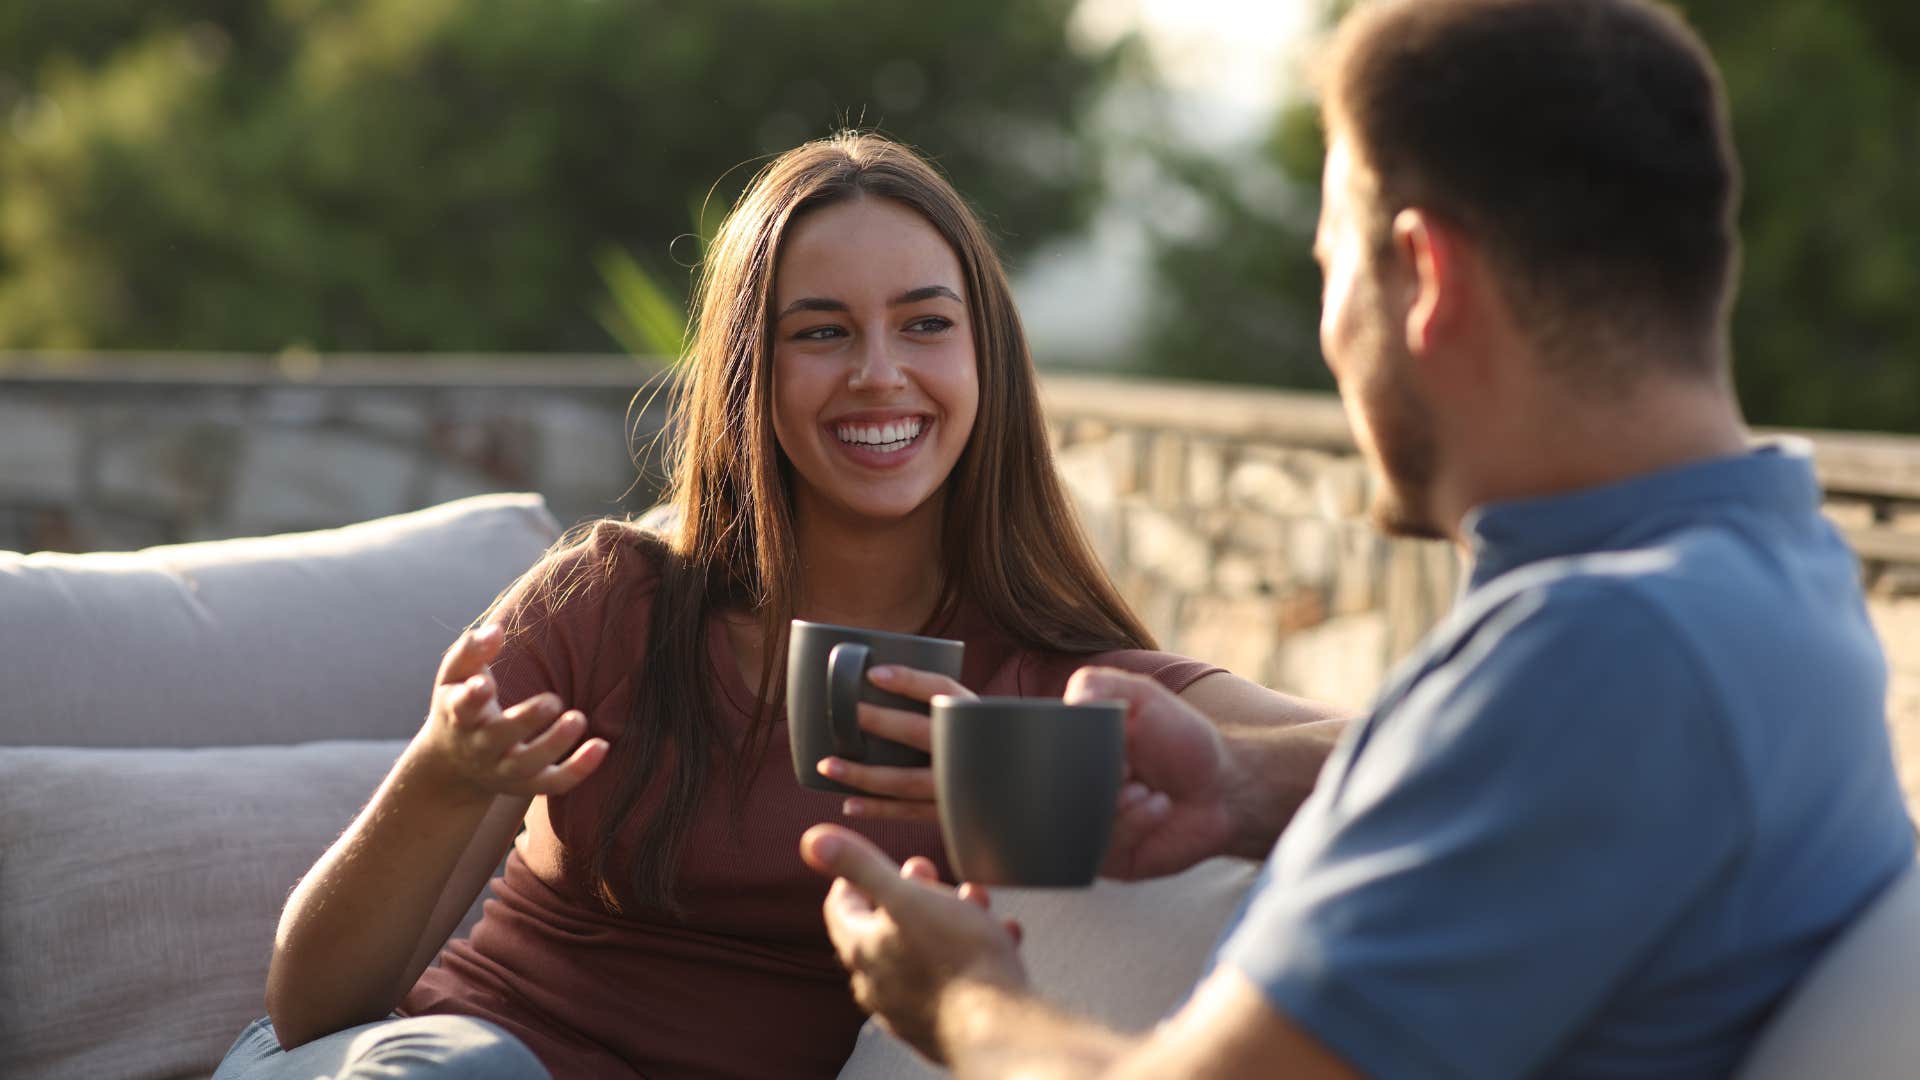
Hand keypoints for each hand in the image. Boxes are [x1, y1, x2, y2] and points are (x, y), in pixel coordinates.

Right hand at [414, 624, 608, 799]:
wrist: (453, 765)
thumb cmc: (460, 704)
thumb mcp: (454, 677)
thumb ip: (471, 651)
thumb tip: (496, 629)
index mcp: (459, 716)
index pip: (462, 707)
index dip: (472, 698)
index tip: (484, 684)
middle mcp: (480, 746)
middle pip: (499, 737)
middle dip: (525, 720)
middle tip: (553, 700)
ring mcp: (503, 769)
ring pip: (528, 764)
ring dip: (555, 744)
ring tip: (578, 718)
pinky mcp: (527, 784)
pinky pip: (553, 783)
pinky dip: (578, 769)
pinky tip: (602, 746)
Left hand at [801, 824, 1025, 1061]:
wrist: (999, 1028)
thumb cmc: (956, 959)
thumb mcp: (906, 896)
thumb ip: (860, 865)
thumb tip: (812, 840)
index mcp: (864, 951)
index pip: (841, 908)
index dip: (853, 877)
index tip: (874, 859)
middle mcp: (879, 984)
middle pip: (883, 929)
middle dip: (908, 893)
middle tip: (928, 874)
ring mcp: (910, 1009)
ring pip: (922, 952)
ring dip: (948, 920)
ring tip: (975, 902)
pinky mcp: (943, 1024)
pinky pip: (953, 980)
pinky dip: (973, 954)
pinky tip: (1002, 937)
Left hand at [820, 665, 974, 823]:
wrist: (1018, 791)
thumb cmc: (980, 746)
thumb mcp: (970, 719)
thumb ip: (937, 707)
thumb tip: (877, 685)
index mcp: (974, 715)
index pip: (941, 688)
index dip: (908, 679)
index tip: (873, 674)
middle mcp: (969, 749)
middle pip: (918, 731)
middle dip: (879, 722)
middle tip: (845, 714)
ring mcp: (961, 785)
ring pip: (906, 780)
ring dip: (864, 775)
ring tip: (827, 766)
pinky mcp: (951, 813)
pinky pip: (909, 812)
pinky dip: (878, 809)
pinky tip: (849, 804)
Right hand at [1067, 667, 1235, 879]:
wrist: (1222, 786)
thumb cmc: (1179, 739)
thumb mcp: (1141, 697)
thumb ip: (1099, 685)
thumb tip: (1068, 702)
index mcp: (1068, 753)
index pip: (1037, 754)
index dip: (1060, 750)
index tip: (1095, 741)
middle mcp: (1070, 792)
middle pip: (1048, 793)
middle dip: (1089, 780)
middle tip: (1124, 768)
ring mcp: (1087, 828)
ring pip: (1072, 824)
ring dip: (1114, 804)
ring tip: (1143, 788)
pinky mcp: (1109, 859)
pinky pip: (1101, 850)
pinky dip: (1133, 823)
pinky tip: (1159, 806)